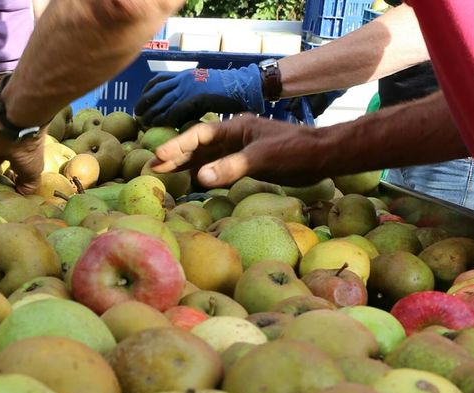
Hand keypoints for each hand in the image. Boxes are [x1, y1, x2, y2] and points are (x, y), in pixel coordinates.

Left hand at [134, 64, 264, 127]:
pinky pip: (174, 110)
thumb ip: (189, 95)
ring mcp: (188, 88)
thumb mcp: (203, 87)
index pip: (158, 81)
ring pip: (162, 102)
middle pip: (155, 91)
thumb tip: (178, 110)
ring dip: (151, 114)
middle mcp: (183, 80)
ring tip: (144, 124)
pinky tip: (159, 127)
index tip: (140, 104)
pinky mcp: (195, 99)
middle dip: (144, 104)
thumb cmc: (227, 90)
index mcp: (184, 75)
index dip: (146, 92)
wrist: (244, 86)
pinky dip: (165, 119)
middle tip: (138, 117)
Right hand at [150, 116, 328, 186]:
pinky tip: (191, 183)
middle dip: (174, 156)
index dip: (177, 146)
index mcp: (235, 127)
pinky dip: (203, 175)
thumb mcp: (262, 158)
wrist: (323, 156)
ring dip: (185, 166)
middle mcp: (234, 136)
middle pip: (198, 145)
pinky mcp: (247, 163)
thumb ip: (231, 167)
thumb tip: (200, 178)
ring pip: (206, 157)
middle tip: (151, 169)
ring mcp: (240, 150)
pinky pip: (218, 168)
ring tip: (163, 176)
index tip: (158, 158)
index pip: (199, 135)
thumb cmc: (295, 152)